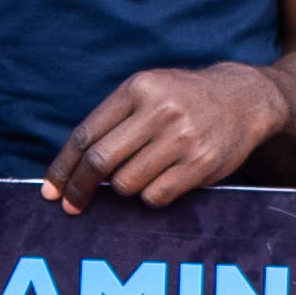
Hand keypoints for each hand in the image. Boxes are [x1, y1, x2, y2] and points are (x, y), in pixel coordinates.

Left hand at [42, 63, 287, 213]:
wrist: (243, 99)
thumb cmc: (185, 99)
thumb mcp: (149, 91)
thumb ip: (114, 121)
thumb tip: (72, 168)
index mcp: (138, 88)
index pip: (86, 135)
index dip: (63, 167)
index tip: (51, 190)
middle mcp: (160, 111)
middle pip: (101, 162)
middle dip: (80, 189)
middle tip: (72, 206)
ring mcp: (182, 138)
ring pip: (127, 183)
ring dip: (124, 187)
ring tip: (141, 173)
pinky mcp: (201, 164)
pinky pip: (156, 196)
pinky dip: (151, 196)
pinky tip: (163, 180)